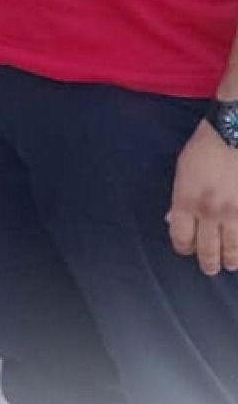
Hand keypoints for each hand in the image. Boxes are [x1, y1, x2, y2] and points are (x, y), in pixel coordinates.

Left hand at [167, 121, 237, 274]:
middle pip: (207, 250)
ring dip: (229, 260)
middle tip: (210, 268)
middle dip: (207, 263)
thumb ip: (179, 200)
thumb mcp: (182, 172)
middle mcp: (210, 212)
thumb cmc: (204, 150)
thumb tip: (172, 220)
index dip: (183, 248)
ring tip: (229, 264)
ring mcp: (234, 213)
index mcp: (187, 201)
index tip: (186, 250)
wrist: (234, 135)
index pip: (181, 238)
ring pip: (231, 250)